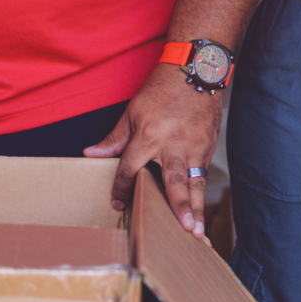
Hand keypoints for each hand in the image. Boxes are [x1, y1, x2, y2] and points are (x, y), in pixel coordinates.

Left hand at [85, 67, 220, 235]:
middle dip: (181, 207)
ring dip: (197, 207)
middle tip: (186, 229)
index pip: (131, 169)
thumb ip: (115, 138)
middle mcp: (174, 144)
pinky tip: (200, 210)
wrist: (195, 70)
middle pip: (176, 181)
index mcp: (150, 136)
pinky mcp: (209, 145)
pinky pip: (203, 172)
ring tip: (198, 232)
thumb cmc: (161, 89)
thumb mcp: (133, 112)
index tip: (118, 203)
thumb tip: (91, 154)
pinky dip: (201, 191)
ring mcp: (195, 146)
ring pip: (195, 182)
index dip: (122, 187)